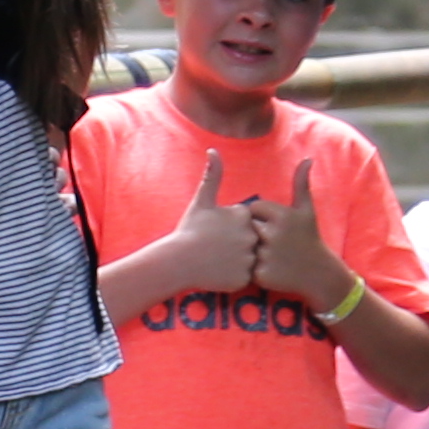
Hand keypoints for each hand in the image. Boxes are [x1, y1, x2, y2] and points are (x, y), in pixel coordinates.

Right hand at [168, 165, 272, 295]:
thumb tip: (213, 150)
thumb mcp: (202, 201)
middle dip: (237, 245)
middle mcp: (251, 235)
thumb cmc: (189, 230)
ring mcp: (248, 258)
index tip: (217, 233)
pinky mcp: (244, 279)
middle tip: (217, 248)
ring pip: (249, 260)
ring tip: (218, 260)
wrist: (177, 261)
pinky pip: (245, 278)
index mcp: (244, 215)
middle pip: (251, 241)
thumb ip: (213, 175)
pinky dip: (234, 277)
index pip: (247, 223)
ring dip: (237, 261)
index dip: (231, 228)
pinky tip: (219, 272)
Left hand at [256, 163, 352, 317]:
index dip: (260, 217)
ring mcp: (267, 255)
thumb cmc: (309, 238)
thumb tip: (308, 159)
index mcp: (281, 215)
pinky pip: (246, 267)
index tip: (272, 226)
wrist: (318, 273)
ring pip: (245, 247)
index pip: (253, 209)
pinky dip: (253, 268)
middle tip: (270, 242)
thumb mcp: (307, 210)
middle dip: (254, 233)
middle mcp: (273, 234)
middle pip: (247, 227)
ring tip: (271, 254)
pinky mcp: (262, 274)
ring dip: (252, 250)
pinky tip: (269, 267)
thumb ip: (301, 184)